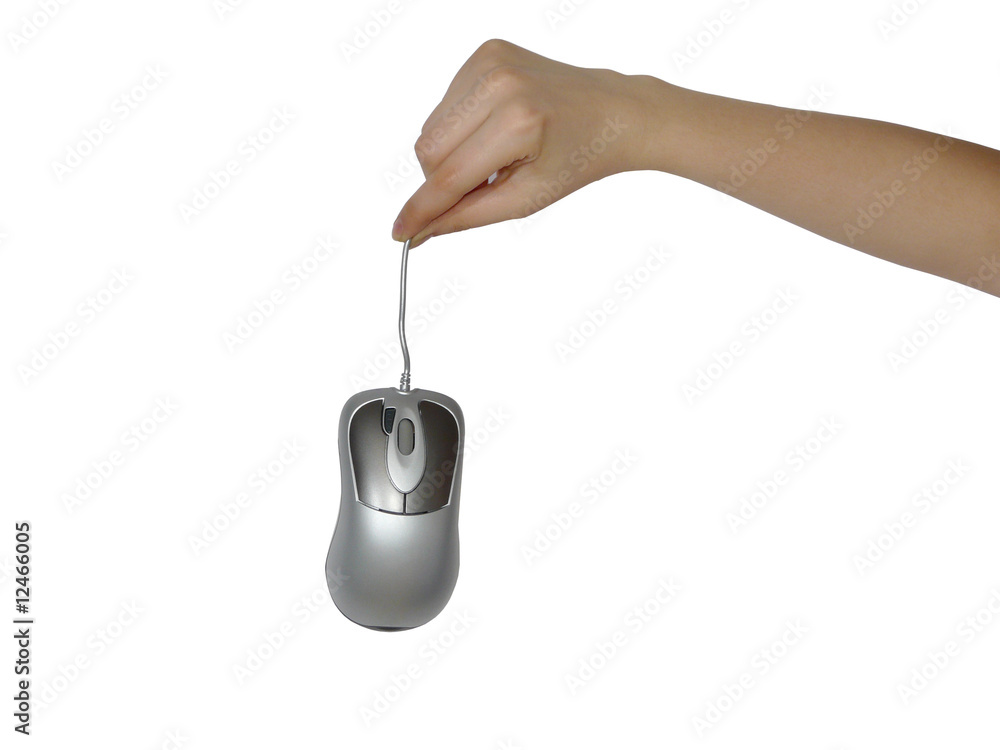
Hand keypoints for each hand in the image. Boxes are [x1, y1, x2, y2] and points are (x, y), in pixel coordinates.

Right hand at [391, 39, 657, 246]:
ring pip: (430, 128)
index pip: (450, 177)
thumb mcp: (524, 200)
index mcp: (518, 123)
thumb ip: (465, 217)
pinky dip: (461, 127)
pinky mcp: (486, 51)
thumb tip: (416, 233)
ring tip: (496, 155)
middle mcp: (500, 84)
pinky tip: (495, 129)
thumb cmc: (576, 159)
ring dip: (451, 153)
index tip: (399, 232)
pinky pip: (445, 105)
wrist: (612, 113)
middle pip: (428, 151)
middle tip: (481, 186)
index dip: (421, 209)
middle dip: (442, 180)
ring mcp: (490, 61)